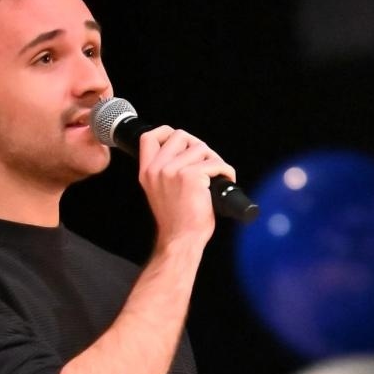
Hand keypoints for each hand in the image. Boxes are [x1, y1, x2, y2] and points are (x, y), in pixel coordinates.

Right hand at [138, 126, 236, 250]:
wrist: (181, 240)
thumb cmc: (176, 221)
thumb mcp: (159, 192)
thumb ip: (164, 171)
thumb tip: (185, 152)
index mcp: (147, 172)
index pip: (149, 137)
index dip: (166, 132)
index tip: (181, 142)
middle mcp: (157, 169)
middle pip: (180, 135)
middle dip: (197, 146)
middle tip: (205, 164)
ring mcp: (173, 171)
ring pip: (201, 148)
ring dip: (213, 160)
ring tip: (215, 177)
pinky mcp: (191, 176)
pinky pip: (215, 163)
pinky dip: (226, 171)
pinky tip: (225, 181)